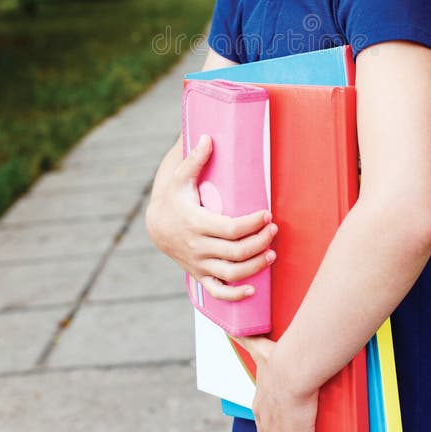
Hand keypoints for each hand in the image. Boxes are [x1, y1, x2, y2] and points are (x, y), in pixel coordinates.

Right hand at [145, 134, 276, 299]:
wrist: (156, 226)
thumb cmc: (173, 198)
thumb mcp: (180, 177)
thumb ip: (195, 158)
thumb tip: (208, 136)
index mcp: (196, 223)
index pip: (231, 228)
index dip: (252, 223)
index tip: (267, 214)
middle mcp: (198, 247)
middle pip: (236, 252)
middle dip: (259, 242)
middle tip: (274, 230)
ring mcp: (199, 264)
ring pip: (231, 274)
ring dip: (254, 267)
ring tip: (271, 254)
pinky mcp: (200, 275)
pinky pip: (217, 292)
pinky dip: (235, 295)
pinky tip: (253, 290)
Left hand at [234, 335, 337, 431]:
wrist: (293, 370)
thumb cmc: (277, 361)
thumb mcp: (257, 348)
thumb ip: (244, 338)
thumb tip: (232, 328)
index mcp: (259, 409)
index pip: (265, 420)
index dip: (278, 414)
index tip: (292, 403)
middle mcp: (270, 426)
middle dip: (296, 425)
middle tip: (311, 408)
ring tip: (324, 415)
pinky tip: (334, 428)